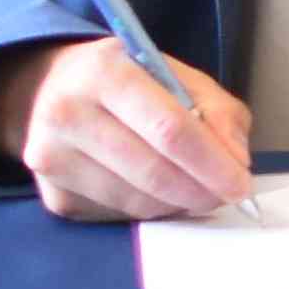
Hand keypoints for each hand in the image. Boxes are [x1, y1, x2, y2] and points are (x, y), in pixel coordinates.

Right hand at [0, 37, 254, 221]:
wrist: (48, 90)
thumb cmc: (125, 80)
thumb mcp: (175, 75)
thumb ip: (217, 111)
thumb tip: (235, 162)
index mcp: (105, 72)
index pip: (167, 128)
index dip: (211, 163)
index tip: (240, 185)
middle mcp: (67, 114)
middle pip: (152, 172)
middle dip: (200, 191)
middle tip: (225, 195)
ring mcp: (53, 159)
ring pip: (136, 202)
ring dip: (177, 204)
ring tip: (192, 188)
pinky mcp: (53, 196)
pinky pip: (118, 216)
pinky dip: (148, 210)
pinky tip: (155, 191)